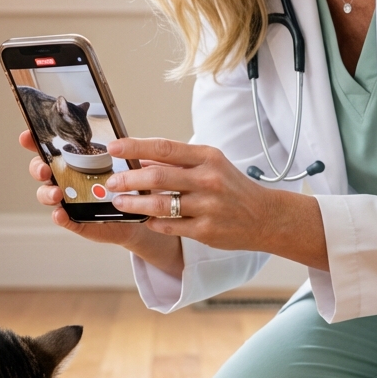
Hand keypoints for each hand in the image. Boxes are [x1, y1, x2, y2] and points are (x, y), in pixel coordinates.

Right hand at [21, 132, 181, 275]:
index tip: (26, 137)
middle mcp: (64, 179)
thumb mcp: (118, 160)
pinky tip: (61, 214)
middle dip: (38, 169)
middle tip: (45, 169)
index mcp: (71, 161)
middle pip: (41, 171)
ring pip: (47, 195)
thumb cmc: (123, 181)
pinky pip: (62, 218)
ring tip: (57, 193)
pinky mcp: (75, 219)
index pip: (47, 149)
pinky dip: (59, 216)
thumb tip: (111, 133)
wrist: (137, 210)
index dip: (33, 142)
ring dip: (47, 193)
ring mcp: (67, 199)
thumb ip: (110, 146)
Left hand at [104, 137, 328, 269]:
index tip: (112, 148)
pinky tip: (144, 219)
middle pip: (157, 178)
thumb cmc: (232, 187)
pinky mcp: (206, 231)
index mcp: (208, 157)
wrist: (265, 217)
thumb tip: (141, 159)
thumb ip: (177, 162)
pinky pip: (169, 226)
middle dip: (128, 180)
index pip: (164, 148)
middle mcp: (208, 180)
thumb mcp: (210, 165)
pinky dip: (152, 222)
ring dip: (134, 204)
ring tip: (119, 202)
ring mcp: (208, 207)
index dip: (134, 147)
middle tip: (111, 182)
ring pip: (160, 205)